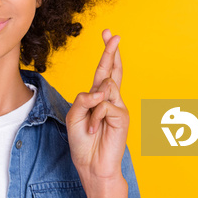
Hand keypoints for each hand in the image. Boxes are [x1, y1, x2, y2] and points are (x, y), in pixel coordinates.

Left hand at [66, 29, 128, 180]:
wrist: (91, 165)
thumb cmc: (82, 141)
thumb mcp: (74, 115)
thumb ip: (84, 99)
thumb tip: (100, 91)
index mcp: (98, 97)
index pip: (103, 70)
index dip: (107, 52)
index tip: (107, 33)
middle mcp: (110, 99)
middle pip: (112, 70)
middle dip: (111, 51)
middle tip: (113, 35)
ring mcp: (118, 107)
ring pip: (104, 88)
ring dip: (92, 105)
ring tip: (91, 124)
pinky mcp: (122, 116)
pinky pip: (105, 105)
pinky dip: (96, 117)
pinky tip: (95, 129)